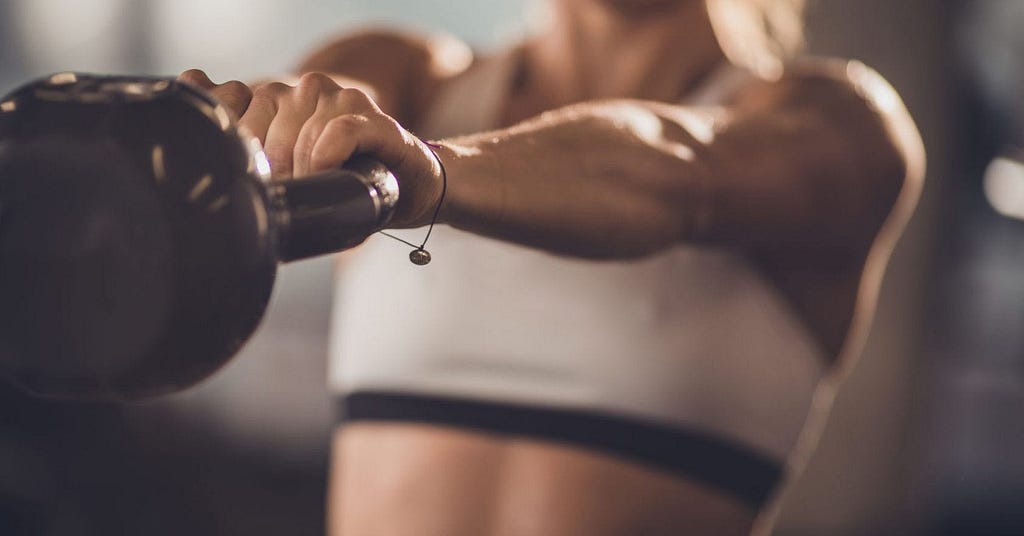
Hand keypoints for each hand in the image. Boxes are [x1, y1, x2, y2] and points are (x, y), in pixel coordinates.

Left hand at [179, 70, 441, 226]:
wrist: (410, 188)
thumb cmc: (343, 184)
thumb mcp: (285, 171)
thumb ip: (242, 140)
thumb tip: (192, 82)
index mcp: (275, 100)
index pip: (228, 110)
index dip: (240, 155)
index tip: (261, 180)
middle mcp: (303, 91)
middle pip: (261, 130)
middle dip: (275, 175)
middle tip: (300, 194)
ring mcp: (338, 99)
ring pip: (297, 136)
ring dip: (307, 174)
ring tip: (325, 188)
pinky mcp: (372, 117)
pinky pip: (338, 133)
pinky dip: (330, 158)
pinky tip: (336, 173)